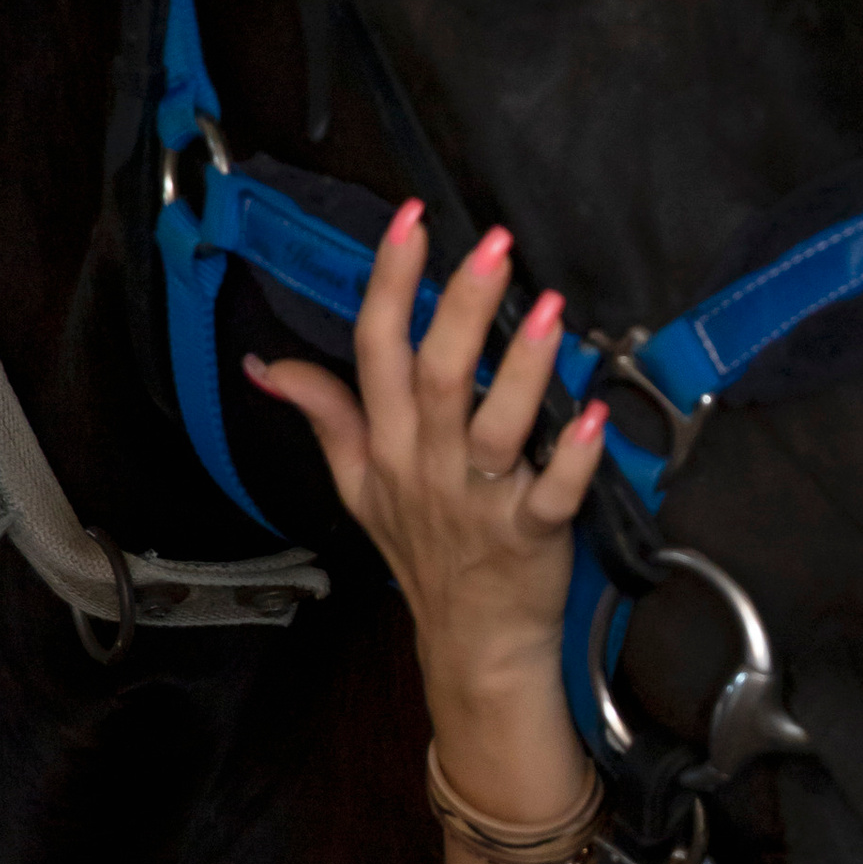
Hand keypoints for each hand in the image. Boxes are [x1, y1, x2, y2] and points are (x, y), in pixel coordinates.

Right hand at [247, 202, 605, 773]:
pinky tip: (594, 417)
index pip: (377, 350)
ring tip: (548, 310)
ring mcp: (478, 502)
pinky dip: (573, 459)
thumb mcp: (357, 484)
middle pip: (436, 376)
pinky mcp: (530, 536)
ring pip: (493, 426)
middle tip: (492, 245)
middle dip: (461, 306)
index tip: (410, 220)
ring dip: (522, 369)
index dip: (390, 282)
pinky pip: (551, 495)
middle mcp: (427, 465)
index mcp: (386, 444)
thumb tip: (267, 365)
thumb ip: (324, 415)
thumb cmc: (423, 553)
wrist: (471, 643)